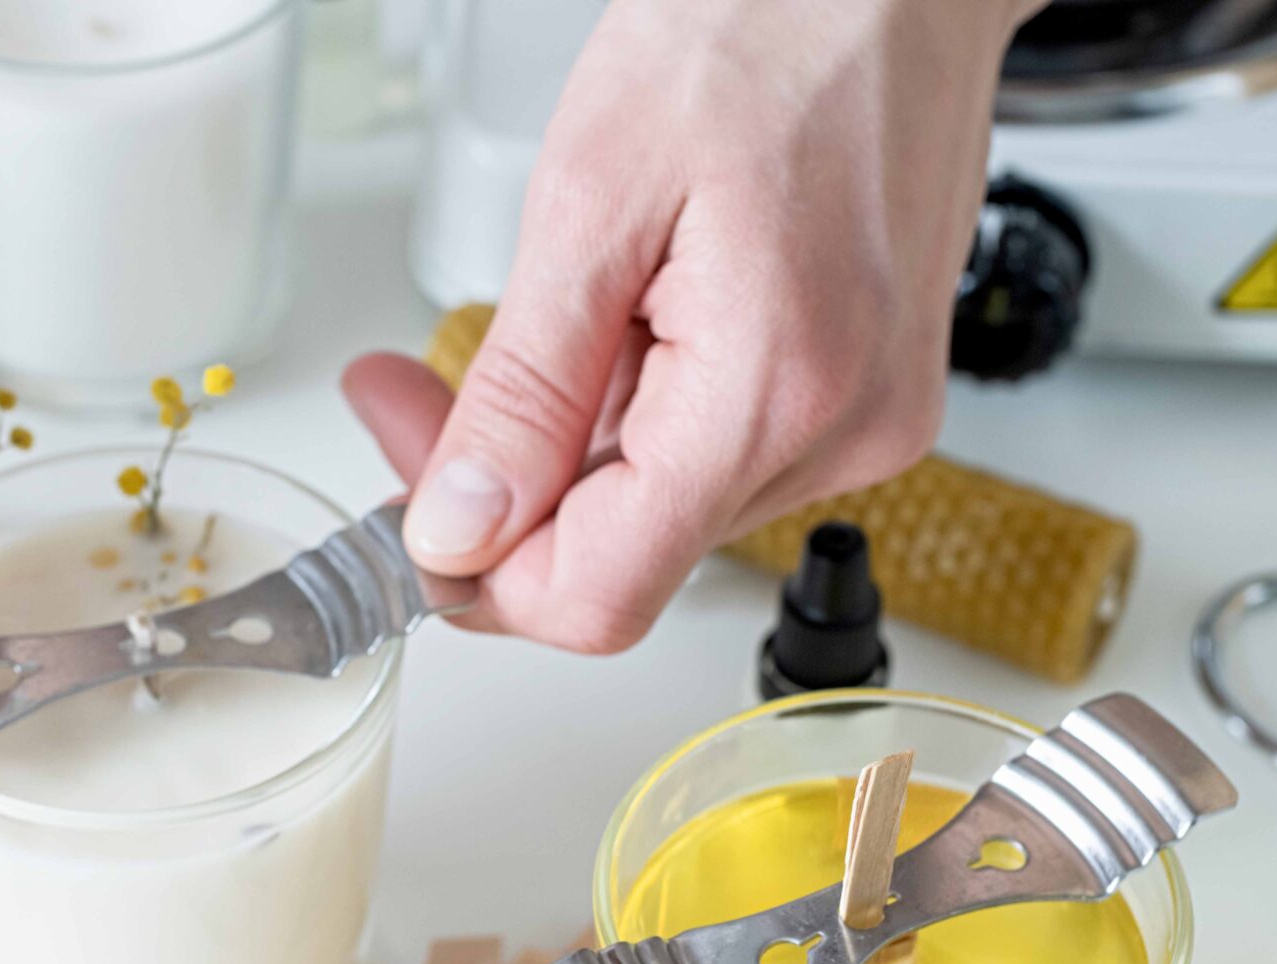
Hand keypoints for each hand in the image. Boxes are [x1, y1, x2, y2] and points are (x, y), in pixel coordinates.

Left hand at [346, 0, 1032, 653]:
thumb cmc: (768, 25)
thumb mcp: (592, 202)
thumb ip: (525, 393)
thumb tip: (459, 529)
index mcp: (777, 394)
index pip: (599, 594)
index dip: (480, 579)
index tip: (408, 515)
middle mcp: (843, 435)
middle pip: (622, 556)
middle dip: (502, 494)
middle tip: (408, 394)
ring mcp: (867, 422)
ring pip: (660, 512)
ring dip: (568, 447)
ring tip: (535, 322)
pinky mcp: (869, 397)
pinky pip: (715, 456)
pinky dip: (638, 414)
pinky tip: (620, 322)